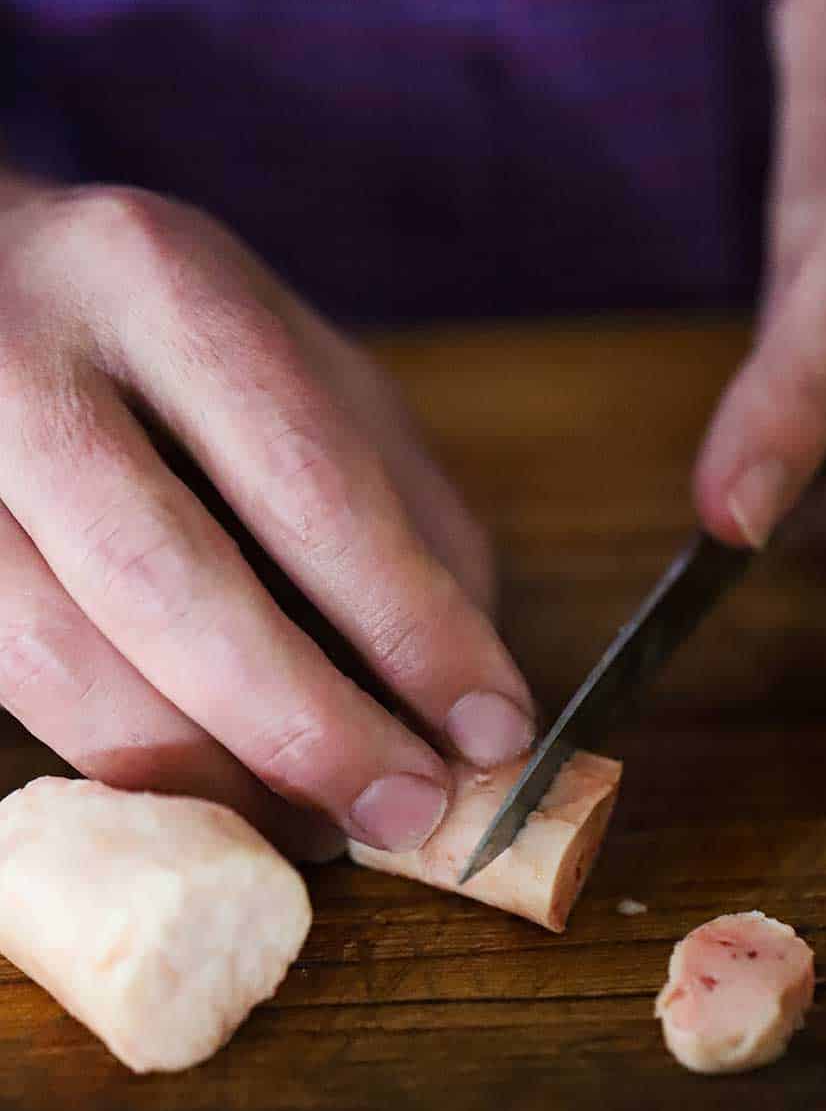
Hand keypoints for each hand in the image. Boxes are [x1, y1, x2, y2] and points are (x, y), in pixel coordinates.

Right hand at [0, 175, 534, 857]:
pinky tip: (208, 787)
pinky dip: (122, 756)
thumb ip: (391, 495)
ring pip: (59, 657)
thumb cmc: (158, 330)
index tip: (491, 730)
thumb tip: (461, 676)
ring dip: (205, 773)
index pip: (306, 483)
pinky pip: (13, 682)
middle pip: (166, 582)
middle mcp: (21, 361)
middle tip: (405, 812)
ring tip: (313, 826)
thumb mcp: (295, 356)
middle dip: (305, 727)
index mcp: (157, 284)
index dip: (408, 626)